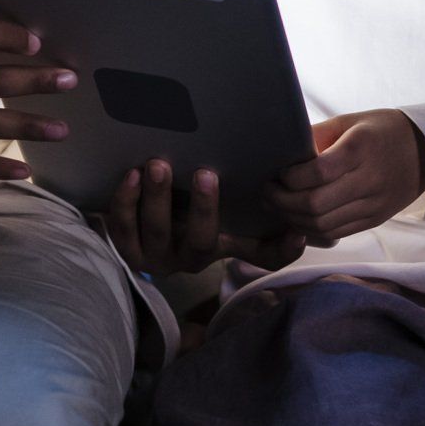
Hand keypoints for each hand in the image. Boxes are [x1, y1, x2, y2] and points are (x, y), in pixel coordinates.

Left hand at [104, 158, 305, 276]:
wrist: (133, 217)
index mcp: (220, 250)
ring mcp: (153, 256)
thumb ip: (258, 218)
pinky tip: (131, 175)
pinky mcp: (124, 245)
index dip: (281, 249)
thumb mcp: (222, 218)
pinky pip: (122, 226)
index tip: (297, 230)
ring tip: (159, 166)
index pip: (260, 256)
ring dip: (158, 199)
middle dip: (204, 209)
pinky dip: (125, 201)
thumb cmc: (185, 214)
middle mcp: (188, 259)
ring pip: (156, 232)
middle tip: (206, 173)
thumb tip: (302, 216)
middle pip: (200, 241)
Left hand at [265, 109, 424, 246]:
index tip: (277, 173)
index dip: (289, 177)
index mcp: (361, 148)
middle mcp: (369, 179)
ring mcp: (374, 204)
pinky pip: (336, 233)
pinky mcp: (375, 219)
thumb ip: (315, 136)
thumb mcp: (349, 121)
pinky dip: (311, 230)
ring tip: (278, 207)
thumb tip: (281, 153)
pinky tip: (298, 218)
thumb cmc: (380, 131)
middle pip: (315, 204)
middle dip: (282, 202)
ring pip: (322, 224)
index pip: (317, 173)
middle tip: (267, 193)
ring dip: (292, 219)